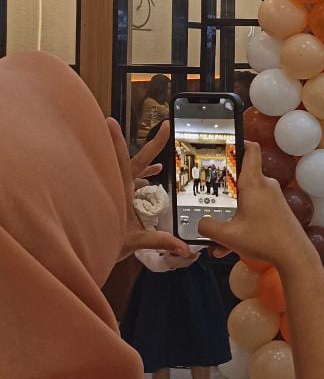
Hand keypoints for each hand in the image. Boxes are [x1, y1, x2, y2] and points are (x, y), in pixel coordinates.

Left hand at [107, 119, 189, 262]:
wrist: (84, 256)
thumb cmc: (104, 244)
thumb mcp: (134, 242)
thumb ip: (161, 241)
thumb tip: (185, 248)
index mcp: (120, 191)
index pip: (120, 161)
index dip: (117, 141)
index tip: (112, 122)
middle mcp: (116, 187)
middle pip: (126, 160)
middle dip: (123, 142)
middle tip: (114, 122)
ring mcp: (112, 192)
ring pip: (125, 172)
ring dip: (141, 165)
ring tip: (157, 163)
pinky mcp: (113, 199)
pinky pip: (127, 182)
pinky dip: (141, 178)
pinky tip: (152, 178)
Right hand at [198, 141, 315, 273]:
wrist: (295, 255)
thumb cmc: (263, 240)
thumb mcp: (228, 235)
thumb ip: (208, 227)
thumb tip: (200, 223)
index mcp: (254, 183)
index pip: (251, 150)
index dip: (238, 141)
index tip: (223, 143)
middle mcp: (265, 185)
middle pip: (241, 178)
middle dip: (222, 190)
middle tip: (205, 196)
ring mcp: (273, 197)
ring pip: (245, 200)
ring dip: (230, 216)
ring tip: (216, 238)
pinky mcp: (277, 209)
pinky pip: (253, 210)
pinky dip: (240, 224)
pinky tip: (227, 248)